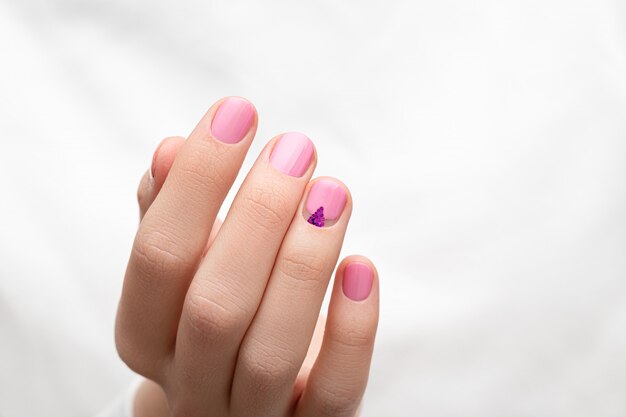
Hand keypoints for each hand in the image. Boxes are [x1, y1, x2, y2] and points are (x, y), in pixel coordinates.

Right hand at [115, 97, 379, 416]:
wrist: (232, 405)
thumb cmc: (208, 316)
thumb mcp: (182, 272)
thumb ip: (171, 215)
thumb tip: (170, 149)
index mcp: (144, 336)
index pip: (158, 256)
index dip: (196, 181)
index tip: (236, 113)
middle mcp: (189, 382)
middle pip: (214, 306)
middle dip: (258, 216)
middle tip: (296, 148)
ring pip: (271, 350)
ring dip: (304, 262)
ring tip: (333, 192)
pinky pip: (331, 395)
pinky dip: (350, 331)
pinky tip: (362, 268)